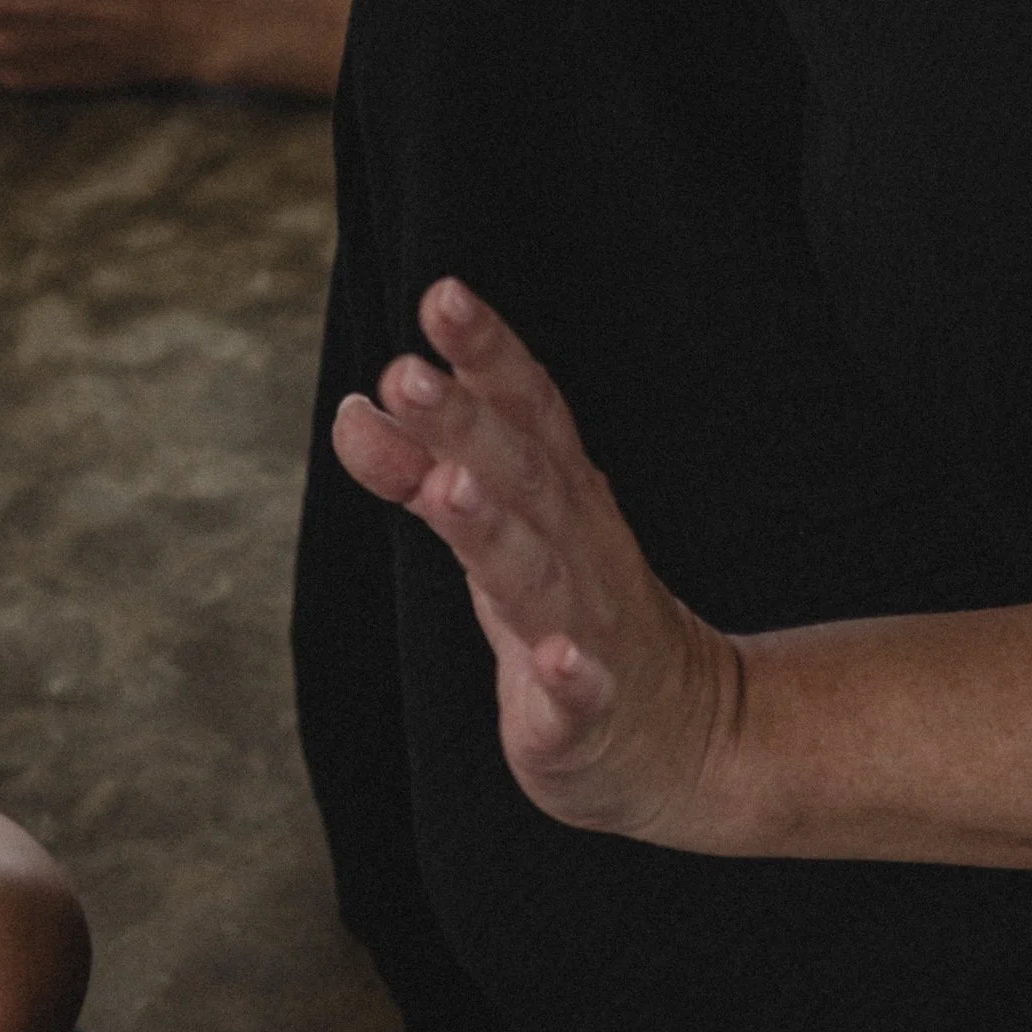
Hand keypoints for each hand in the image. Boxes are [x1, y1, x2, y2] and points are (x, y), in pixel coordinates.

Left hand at [330, 278, 741, 845]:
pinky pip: (583, 693)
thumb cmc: (569, 616)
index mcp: (559, 499)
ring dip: (496, 531)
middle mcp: (579, 550)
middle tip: (405, 372)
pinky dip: (571, 675)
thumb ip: (422, 471)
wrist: (677, 735)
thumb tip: (355, 412)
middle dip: (465, 424)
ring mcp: (589, 630)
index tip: (440, 296)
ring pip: (539, 575)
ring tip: (450, 488)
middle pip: (522, 477)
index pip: (527, 412)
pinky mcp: (588, 713)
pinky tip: (555, 661)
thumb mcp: (491, 537)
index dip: (486, 355)